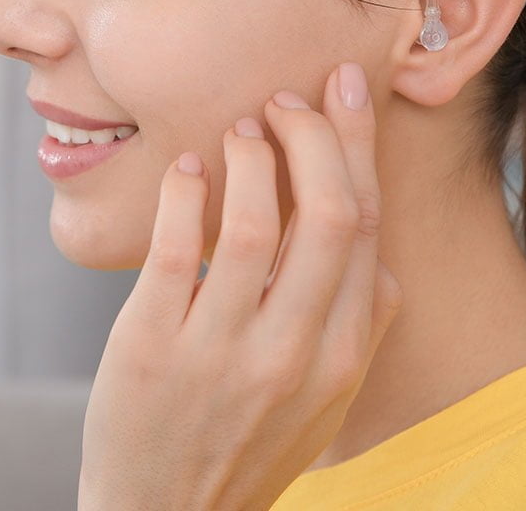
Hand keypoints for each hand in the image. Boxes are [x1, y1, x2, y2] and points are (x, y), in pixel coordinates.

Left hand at [77, 61, 403, 510]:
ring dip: (250, 155)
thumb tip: (375, 234)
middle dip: (312, 134)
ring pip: (252, 225)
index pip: (365, 223)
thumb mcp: (328, 392)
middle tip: (286, 99)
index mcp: (343, 353)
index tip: (346, 88)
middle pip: (328, 214)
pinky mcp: (149, 349)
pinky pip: (172, 250)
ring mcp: (219, 353)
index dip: (356, 143)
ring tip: (242, 127)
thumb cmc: (251, 438)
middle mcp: (292, 353)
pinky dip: (184, 191)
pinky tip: (186, 165)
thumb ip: (361, 317)